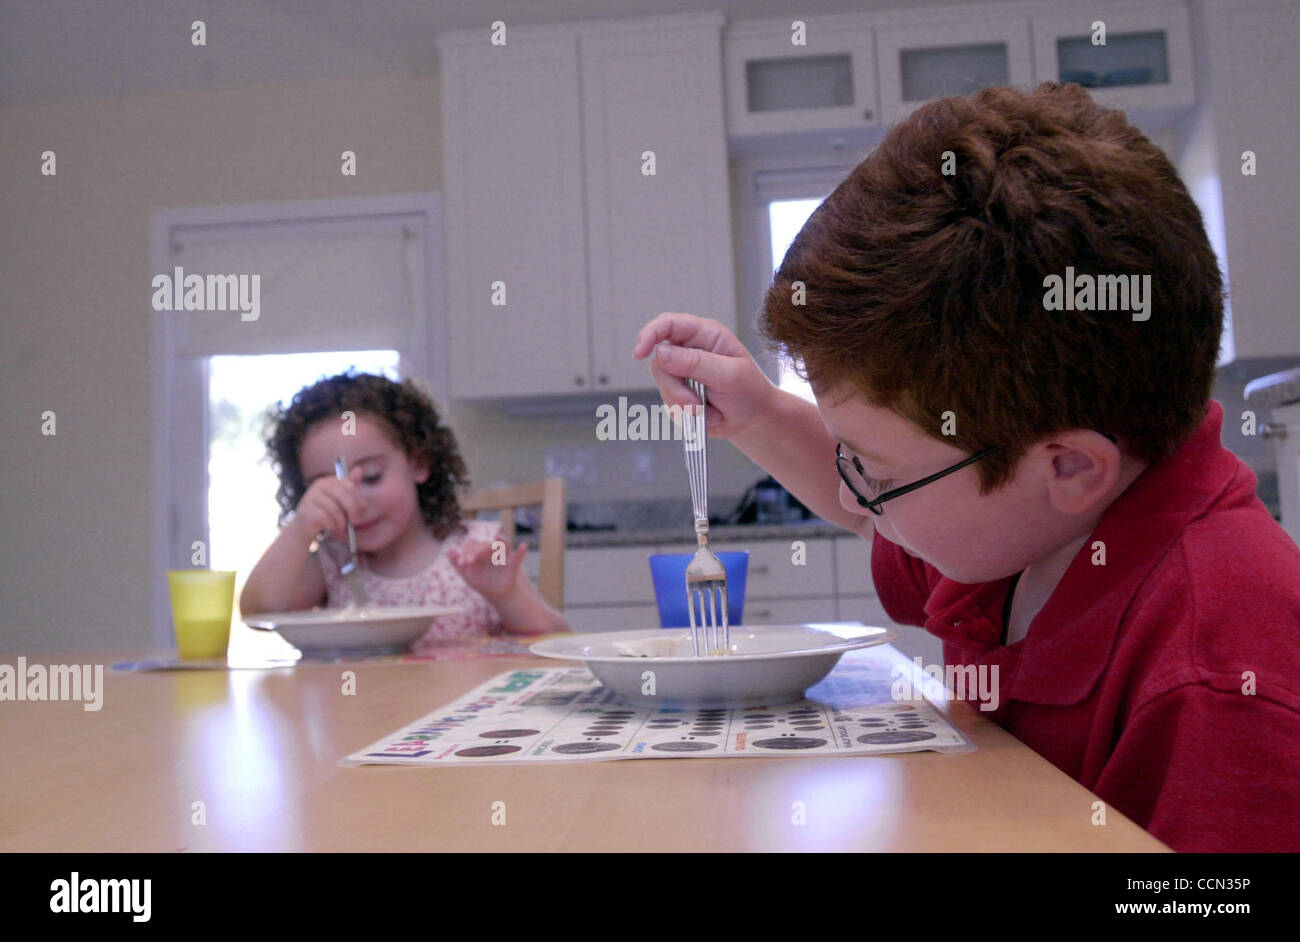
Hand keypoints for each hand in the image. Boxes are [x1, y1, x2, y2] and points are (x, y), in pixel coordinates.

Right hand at [289, 467, 364, 545]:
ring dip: (342, 522)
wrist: (304, 528)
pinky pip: (327, 519)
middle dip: (353, 510)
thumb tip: (359, 469)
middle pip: (343, 495)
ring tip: (341, 527)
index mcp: (328, 481)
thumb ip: (350, 486)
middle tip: (356, 521)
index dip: (357, 498)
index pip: (348, 485)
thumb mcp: (340, 499)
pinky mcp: (306, 511)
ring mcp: (310, 498)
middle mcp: (318, 486)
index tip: (363, 508)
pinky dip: (333, 526)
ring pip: (335, 509)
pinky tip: (332, 529)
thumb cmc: (326, 513)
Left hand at [446, 538, 525, 602]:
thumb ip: (457, 563)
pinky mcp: (513, 564)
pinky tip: (523, 546)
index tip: (462, 563)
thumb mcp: (468, 576)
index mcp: (479, 552)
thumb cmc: (482, 583)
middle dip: (477, 551)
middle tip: (469, 561)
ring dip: (500, 542)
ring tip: (499, 538)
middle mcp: (491, 551)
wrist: (498, 595)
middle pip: (485, 545)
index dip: (466, 552)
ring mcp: (503, 556)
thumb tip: (447, 551)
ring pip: (502, 545)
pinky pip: (518, 556)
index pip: (472, 545)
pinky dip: (521, 551)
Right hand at [633, 312, 777, 440]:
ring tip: (709, 410)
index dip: (650, 335)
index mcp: (705, 335)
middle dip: (676, 389)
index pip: (668, 324)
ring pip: (663, 387)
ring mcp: (683, 373)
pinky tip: (707, 415)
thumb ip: (697, 363)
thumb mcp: (730, 375)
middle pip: (660, 363)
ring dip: (684, 405)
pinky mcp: (679, 394)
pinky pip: (669, 405)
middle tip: (698, 405)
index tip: (639, 354)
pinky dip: (686, 415)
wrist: (753, 420)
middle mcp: (690, 351)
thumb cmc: (750, 391)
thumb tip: (661, 353)